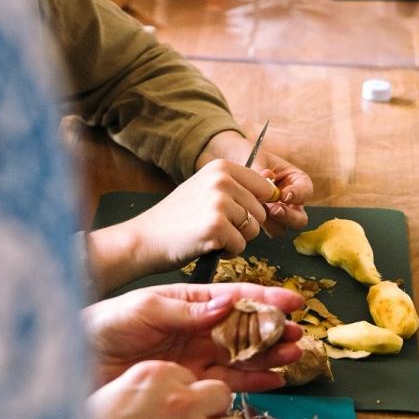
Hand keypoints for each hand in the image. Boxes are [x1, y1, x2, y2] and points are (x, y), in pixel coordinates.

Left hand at [85, 282, 302, 387]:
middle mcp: (197, 328)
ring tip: (293, 356)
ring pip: (242, 355)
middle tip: (298, 334)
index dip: (265, 297)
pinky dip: (252, 383)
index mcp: (188, 301)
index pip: (234, 296)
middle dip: (273, 329)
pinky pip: (227, 382)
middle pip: (245, 327)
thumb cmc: (104, 324)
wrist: (76, 361)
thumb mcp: (143, 307)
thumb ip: (184, 309)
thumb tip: (226, 303)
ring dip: (269, 355)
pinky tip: (274, 381)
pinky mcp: (189, 383)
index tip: (293, 301)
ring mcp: (195, 357)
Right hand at [94, 158, 296, 284]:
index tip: (237, 215)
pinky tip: (207, 244)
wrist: (145, 238)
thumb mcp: (205, 190)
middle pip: (261, 210)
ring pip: (253, 229)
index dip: (255, 207)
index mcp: (222, 167)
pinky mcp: (216, 226)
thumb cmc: (176, 218)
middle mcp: (222, 179)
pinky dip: (227, 251)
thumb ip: (236, 187)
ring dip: (237, 239)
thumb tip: (273, 187)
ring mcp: (219, 202)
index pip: (265, 188)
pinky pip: (241, 245)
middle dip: (245, 226)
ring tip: (211, 235)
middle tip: (216, 228)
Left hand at [196, 130, 311, 236]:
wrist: (231, 162)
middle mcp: (290, 201)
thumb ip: (262, 170)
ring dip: (271, 223)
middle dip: (288, 216)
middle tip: (274, 210)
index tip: (285, 195)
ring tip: (255, 210)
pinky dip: (257, 224)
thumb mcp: (257, 159)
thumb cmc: (248, 156)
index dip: (298, 195)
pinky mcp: (263, 222)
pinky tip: (246, 213)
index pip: (305, 190)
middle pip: (299, 218)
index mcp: (295, 180)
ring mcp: (277, 213)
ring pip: (283, 228)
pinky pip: (265, 230)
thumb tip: (267, 177)